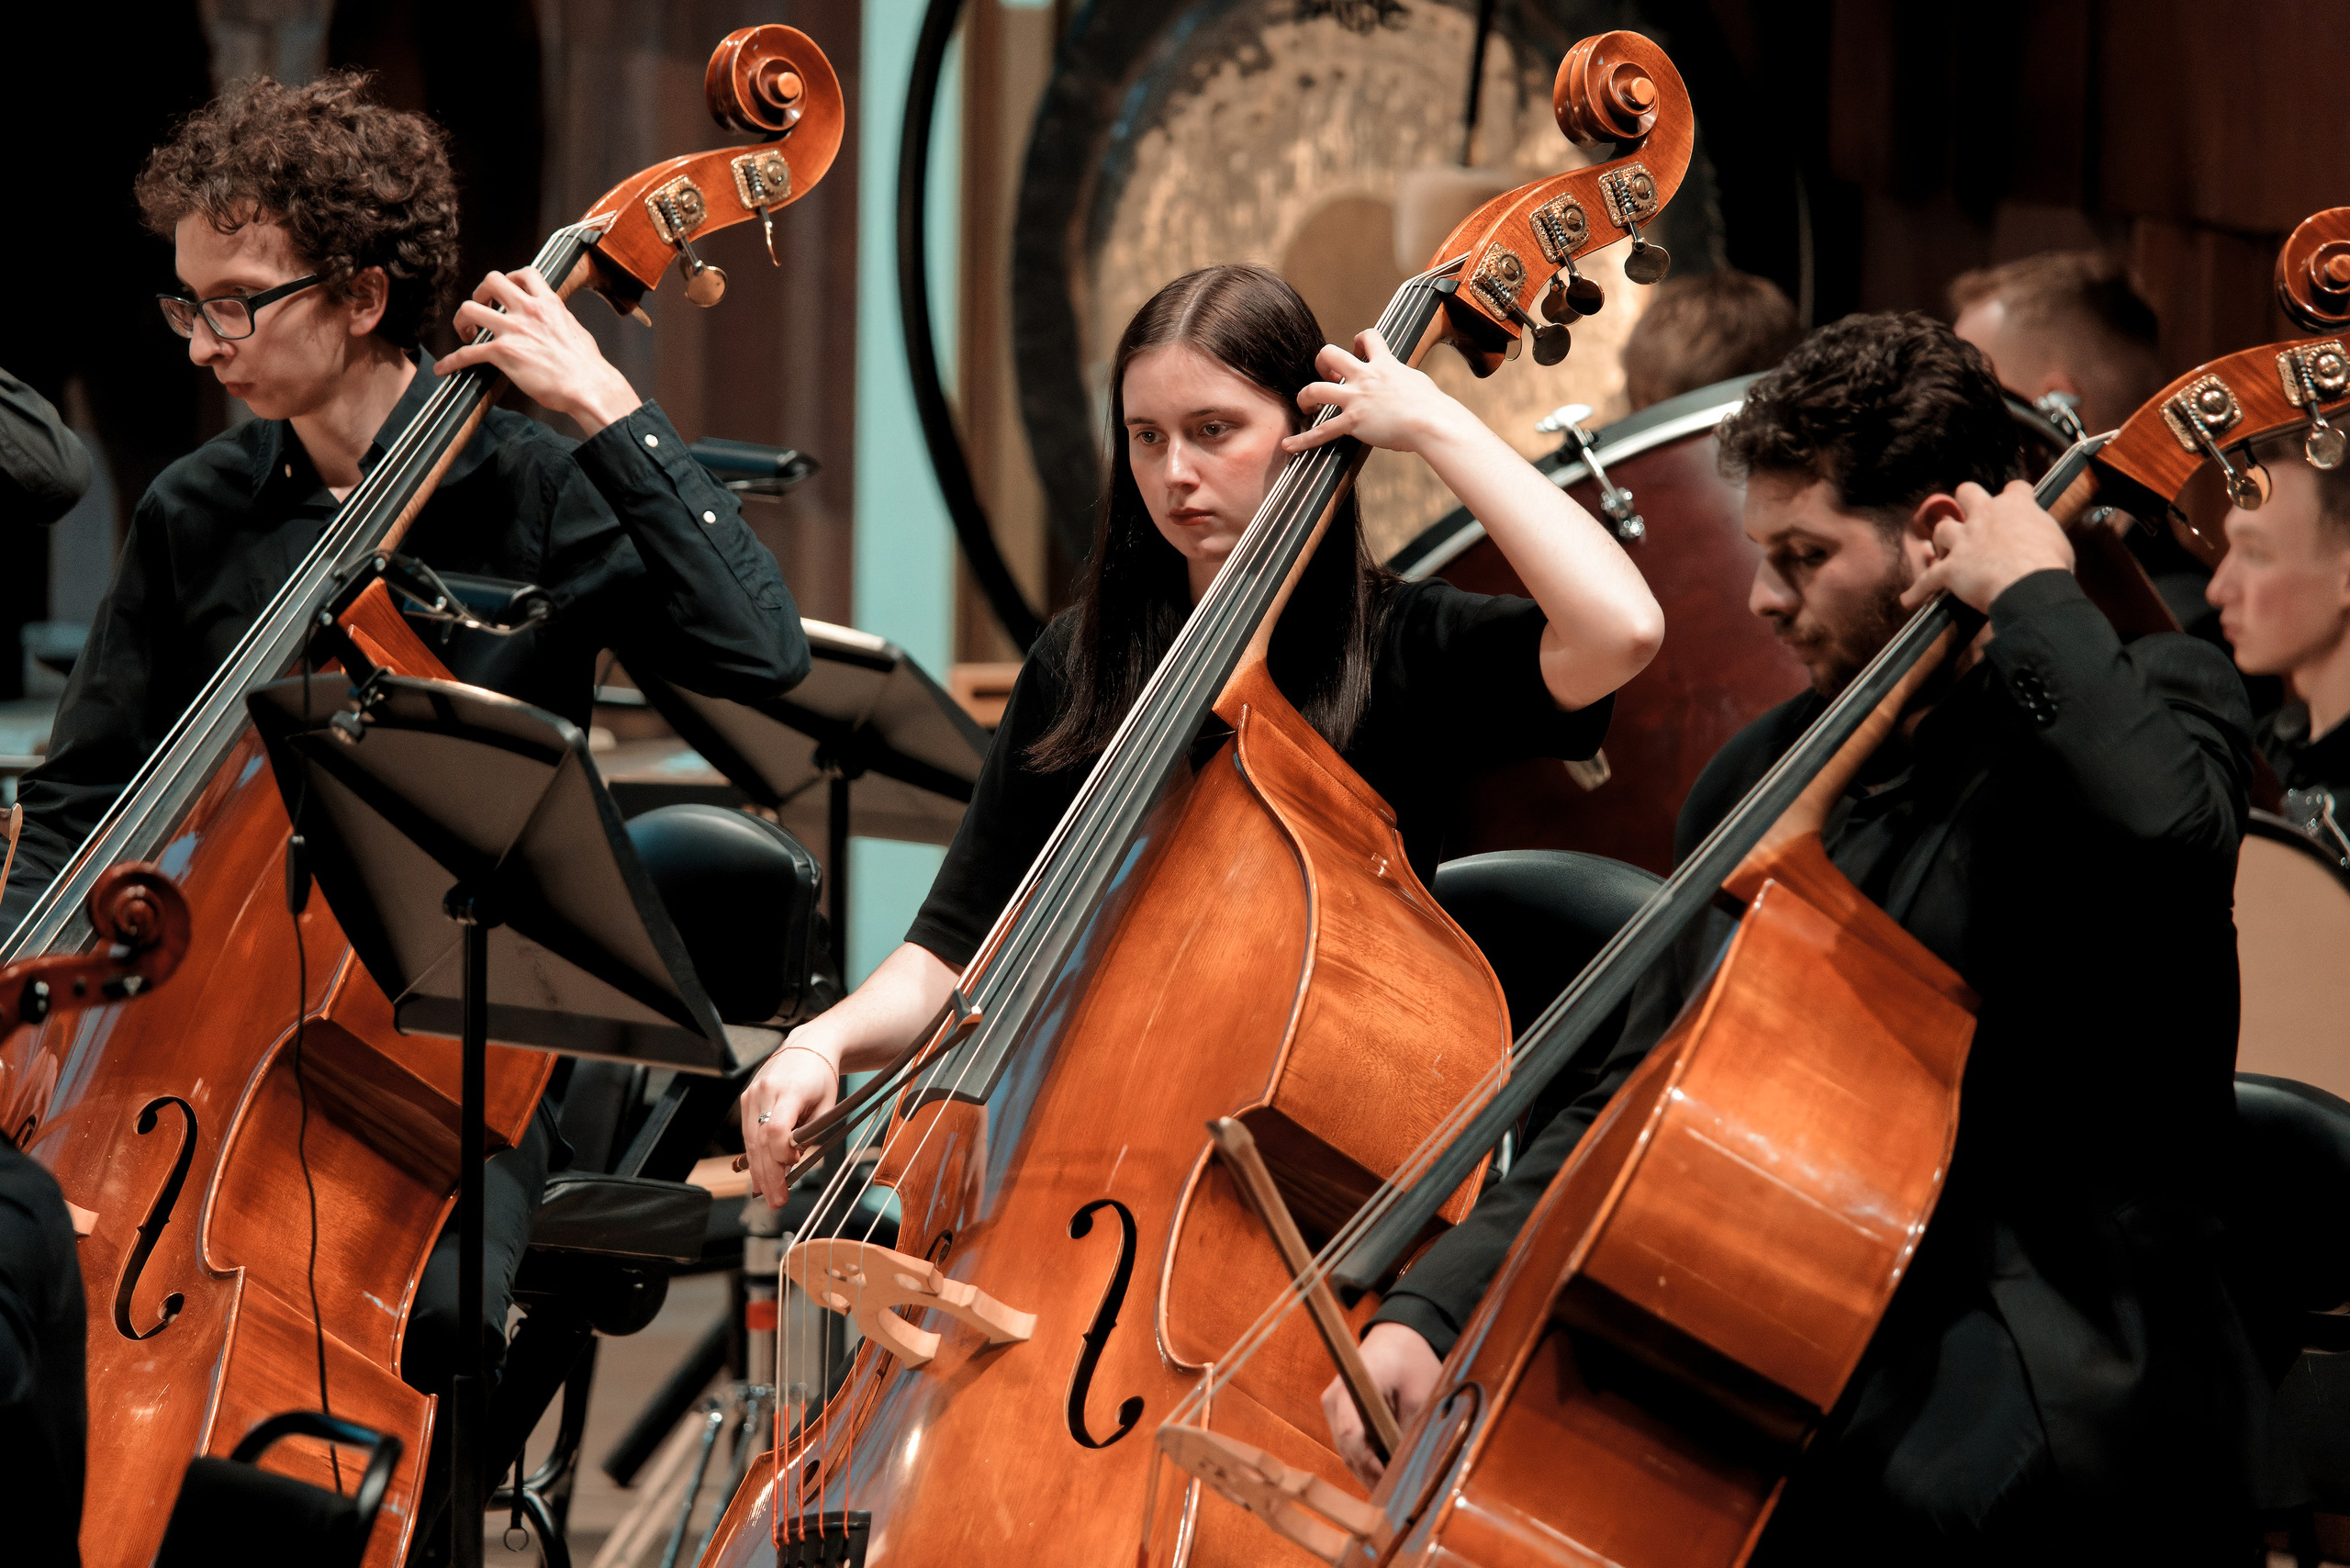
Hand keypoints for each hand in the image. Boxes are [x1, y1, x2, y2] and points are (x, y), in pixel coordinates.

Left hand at [436, 267, 641, 434]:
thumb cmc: (587, 366)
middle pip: (491, 281)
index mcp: (549, 304)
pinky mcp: (503, 353)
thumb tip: (555, 323)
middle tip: (483, 308)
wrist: (589, 386)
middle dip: (480, 292)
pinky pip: (466, 353)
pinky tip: (445, 369)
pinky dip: (451, 361)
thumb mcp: (574, 330)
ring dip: (462, 320)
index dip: (510, 279)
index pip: (524, 274)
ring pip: (469, 309)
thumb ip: (558, 321)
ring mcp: (513, 330)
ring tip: (466, 334)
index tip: (507, 293)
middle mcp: (528, 311)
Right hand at [738, 1037, 842, 1209]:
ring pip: (750, 1141)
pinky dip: (753, 1157)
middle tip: (778, 1201)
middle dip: (769, 1175)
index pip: (775, 1130)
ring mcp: (751, 1094)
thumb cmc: (822, 1076)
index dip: (781, 1155)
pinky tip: (758, 1177)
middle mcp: (764, 1091)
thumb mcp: (827, 1104)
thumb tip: (791, 1161)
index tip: (793, 1166)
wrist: (810, 1045)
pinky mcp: (746, 1098)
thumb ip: (810, 1132)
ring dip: (758, 1171)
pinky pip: (748, 1133)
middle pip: (760, 1141)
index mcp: (788, 1090)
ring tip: (768, 1195)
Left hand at [1283, 329, 1467, 455]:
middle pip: (1330, 354)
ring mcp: (1356, 398)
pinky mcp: (1353, 422)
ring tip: (1304, 405)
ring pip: (1316, 389)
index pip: (1368, 337)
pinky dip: (1303, 440)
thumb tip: (1408, 385)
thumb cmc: (1434, 407)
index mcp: (1385, 364)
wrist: (1432, 422)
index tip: (1358, 350)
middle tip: (1327, 376)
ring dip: (1305, 396)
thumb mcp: (1418, 383)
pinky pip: (1322, 431)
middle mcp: (1366, 377)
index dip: (1359, 340)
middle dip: (1322, 363)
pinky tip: (1288, 446)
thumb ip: (1405, 380)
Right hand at [1322, 1321, 1442, 1485]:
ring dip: (1369, 1468)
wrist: (1400, 1331)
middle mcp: (1334, 1400)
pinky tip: (1387, 1469)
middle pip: (1347, 1449)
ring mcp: (1335, 1406)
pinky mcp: (1342, 1411)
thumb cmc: (1411, 1358)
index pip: (1350, 1437)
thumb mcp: (1420, 1395)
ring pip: (1348, 1449)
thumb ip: (1409, 1430)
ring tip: (1395, 1487)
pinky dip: (1367, 1457)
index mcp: (1350, 1389)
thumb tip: (1409, 1468)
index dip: (1369, 1465)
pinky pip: (1352, 1441)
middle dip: (1370, 1474)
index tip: (1391, 1482)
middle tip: (1397, 1496)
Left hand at [1901, 479, 2074, 613]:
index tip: (2016, 500)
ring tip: (1945, 551)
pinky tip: (1908, 600)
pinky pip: (1927, 580)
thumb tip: (2043, 541)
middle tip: (1969, 510)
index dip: (2015, 495)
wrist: (2030, 587)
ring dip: (1943, 539)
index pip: (2015, 489)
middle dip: (1966, 500)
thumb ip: (2042, 534)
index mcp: (2015, 507)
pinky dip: (1917, 591)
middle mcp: (1986, 516)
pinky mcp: (1950, 568)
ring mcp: (1964, 540)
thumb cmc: (2050, 566)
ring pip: (1942, 529)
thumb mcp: (2057, 541)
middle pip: (1967, 492)